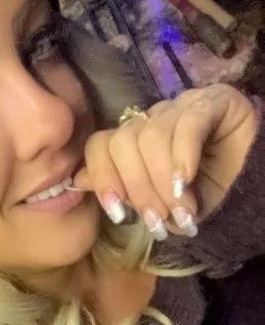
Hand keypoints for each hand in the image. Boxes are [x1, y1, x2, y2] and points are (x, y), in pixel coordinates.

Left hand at [73, 84, 257, 239]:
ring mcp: (183, 106)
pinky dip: (182, 158)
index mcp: (134, 140)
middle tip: (159, 223)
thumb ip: (118, 190)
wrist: (249, 196)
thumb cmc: (200, 203)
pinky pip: (187, 124)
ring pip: (152, 137)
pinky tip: (187, 183)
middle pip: (123, 143)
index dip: (104, 177)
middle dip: (139, 191)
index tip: (117, 212)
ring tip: (182, 212)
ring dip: (163, 184)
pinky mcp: (215, 101)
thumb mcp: (154, 204)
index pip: (101, 144)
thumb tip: (77, 181)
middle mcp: (154, 119)